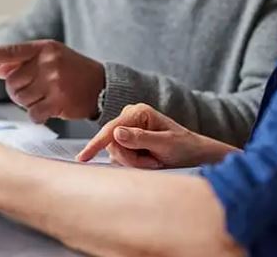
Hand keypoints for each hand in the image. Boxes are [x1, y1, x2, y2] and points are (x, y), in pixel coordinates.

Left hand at [0, 40, 104, 122]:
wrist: (102, 85)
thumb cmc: (72, 70)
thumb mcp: (51, 57)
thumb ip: (24, 61)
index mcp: (43, 48)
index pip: (10, 51)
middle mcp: (48, 62)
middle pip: (12, 83)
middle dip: (17, 90)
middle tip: (33, 90)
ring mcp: (54, 82)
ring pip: (20, 99)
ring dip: (27, 103)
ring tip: (42, 98)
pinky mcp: (59, 102)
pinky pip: (33, 113)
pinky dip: (37, 114)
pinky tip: (49, 108)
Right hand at [76, 103, 236, 168]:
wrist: (194, 154)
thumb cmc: (183, 146)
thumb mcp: (165, 144)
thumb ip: (140, 138)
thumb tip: (116, 133)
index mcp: (138, 112)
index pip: (111, 130)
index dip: (96, 144)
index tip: (82, 158)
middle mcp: (129, 117)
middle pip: (112, 144)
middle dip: (131, 159)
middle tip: (153, 163)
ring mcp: (126, 130)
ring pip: (115, 152)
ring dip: (134, 162)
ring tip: (154, 161)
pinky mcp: (126, 141)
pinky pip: (120, 156)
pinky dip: (134, 163)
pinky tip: (149, 161)